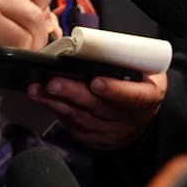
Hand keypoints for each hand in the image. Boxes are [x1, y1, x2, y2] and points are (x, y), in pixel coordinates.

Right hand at [0, 0, 55, 79]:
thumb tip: (53, 26)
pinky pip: (9, 55)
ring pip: (26, 39)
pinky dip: (9, 60)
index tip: (28, 14)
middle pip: (37, 17)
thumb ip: (28, 6)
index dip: (42, 4)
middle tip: (24, 41)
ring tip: (9, 49)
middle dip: (37, 36)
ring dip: (25, 50)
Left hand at [26, 71, 166, 149]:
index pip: (133, 97)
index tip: (96, 82)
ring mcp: (113, 133)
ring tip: (38, 89)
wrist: (142, 113)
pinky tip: (45, 101)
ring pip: (81, 119)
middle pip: (99, 107)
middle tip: (53, 82)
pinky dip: (58, 113)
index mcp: (148, 96)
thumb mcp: (146, 67)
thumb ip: (126, 58)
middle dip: (72, 93)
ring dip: (56, 103)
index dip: (114, 90)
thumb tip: (94, 47)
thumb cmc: (140, 82)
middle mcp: (131, 119)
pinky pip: (74, 128)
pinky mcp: (96, 140)